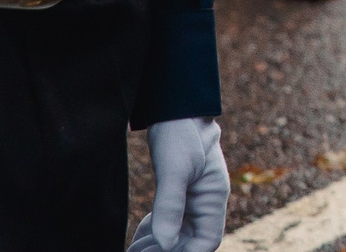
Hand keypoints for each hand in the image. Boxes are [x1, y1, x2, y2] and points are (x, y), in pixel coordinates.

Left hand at [133, 117, 228, 251]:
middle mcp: (205, 202)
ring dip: (157, 246)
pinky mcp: (179, 193)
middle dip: (166, 250)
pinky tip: (138, 237)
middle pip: (190, 241)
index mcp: (213, 197)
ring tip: (132, 249)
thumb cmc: (180, 133)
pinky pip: (170, 223)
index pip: (207, 240)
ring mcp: (192, 198)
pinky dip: (154, 234)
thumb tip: (165, 244)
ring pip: (178, 235)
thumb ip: (170, 206)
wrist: (176, 108)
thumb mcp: (174, 169)